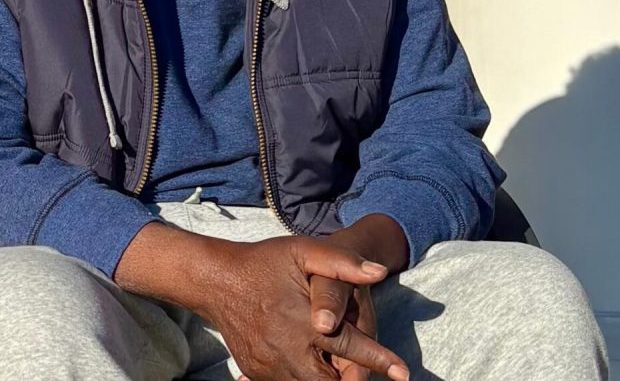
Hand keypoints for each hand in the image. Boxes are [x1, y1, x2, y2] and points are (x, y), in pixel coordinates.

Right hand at [203, 235, 408, 380]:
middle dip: (349, 379)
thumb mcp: (303, 251)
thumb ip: (341, 261)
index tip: (403, 373)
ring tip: (337, 367)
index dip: (379, 361)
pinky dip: (303, 377)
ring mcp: (270, 367)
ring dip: (326, 380)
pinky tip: (309, 362)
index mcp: (304, 322)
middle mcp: (288, 351)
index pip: (351, 348)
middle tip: (359, 372)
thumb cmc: (264, 262)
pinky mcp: (258, 372)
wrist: (216, 280)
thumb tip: (378, 271)